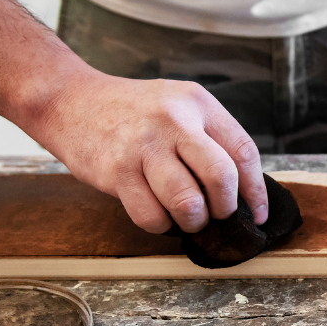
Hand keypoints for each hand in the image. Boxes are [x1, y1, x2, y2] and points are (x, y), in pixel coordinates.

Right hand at [28, 70, 267, 233]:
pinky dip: (161, 225)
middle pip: (220, 177)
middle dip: (225, 208)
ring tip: (187, 218)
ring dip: (193, 222)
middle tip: (217, 215)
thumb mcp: (178, 105)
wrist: (70, 100)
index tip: (255, 214)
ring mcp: (144, 146)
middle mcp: (174, 121)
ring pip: (187, 203)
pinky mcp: (117, 171)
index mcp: (198, 103)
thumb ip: (210, 139)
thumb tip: (241, 191)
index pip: (243, 152)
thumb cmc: (132, 111)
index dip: (255, 191)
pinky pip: (151, 216)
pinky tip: (158, 213)